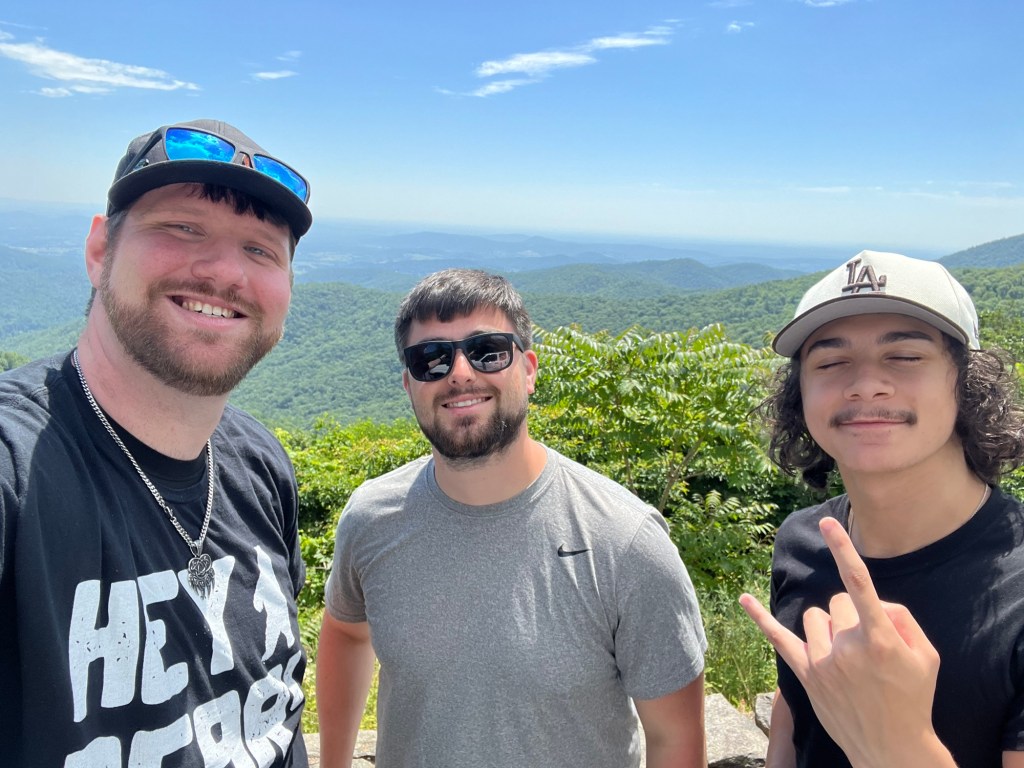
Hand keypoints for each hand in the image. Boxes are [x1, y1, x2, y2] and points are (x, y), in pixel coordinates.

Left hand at [739, 517, 952, 767]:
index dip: (843, 550)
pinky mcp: (806, 674)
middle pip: (837, 602)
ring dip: (828, 627)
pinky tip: (744, 599)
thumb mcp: (926, 654)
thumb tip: (871, 600)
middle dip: (851, 615)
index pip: (858, 583)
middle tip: (869, 648)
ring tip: (849, 656)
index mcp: (879, 638)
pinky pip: (778, 639)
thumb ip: (900, 617)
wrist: (893, 748)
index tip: (829, 522)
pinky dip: (761, 618)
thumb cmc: (912, 697)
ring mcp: (822, 662)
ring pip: (815, 617)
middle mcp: (846, 647)